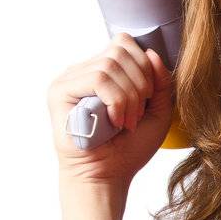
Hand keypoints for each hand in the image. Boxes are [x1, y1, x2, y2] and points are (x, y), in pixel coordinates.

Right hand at [48, 34, 174, 188]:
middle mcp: (83, 70)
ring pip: (110, 64)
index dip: (144, 65)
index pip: (124, 43)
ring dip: (129, 97)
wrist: (107, 176)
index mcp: (103, 71)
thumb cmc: (129, 148)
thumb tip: (152, 53)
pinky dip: (115, 101)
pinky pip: (97, 79)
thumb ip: (160, 81)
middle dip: (140, 82)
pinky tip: (114, 122)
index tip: (148, 98)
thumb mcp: (157, 111)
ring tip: (127, 123)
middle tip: (138, 114)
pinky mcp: (60, 91)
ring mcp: (69, 79)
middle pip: (120, 49)